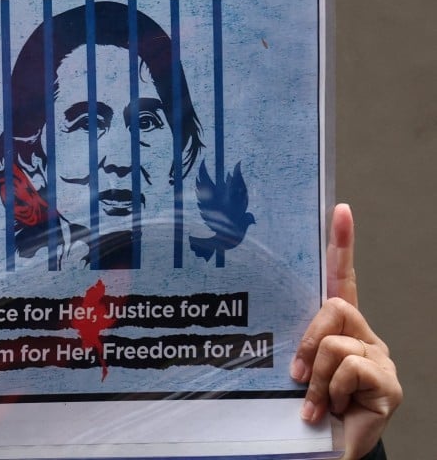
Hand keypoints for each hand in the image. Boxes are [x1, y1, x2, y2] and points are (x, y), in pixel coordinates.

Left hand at [290, 204, 401, 459]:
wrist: (326, 450)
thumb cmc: (303, 410)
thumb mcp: (291, 370)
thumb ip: (287, 344)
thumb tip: (255, 325)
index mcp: (338, 328)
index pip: (343, 277)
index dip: (343, 243)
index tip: (340, 209)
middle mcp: (363, 337)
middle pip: (334, 306)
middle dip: (307, 339)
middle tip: (295, 375)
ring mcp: (379, 359)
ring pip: (335, 342)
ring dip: (315, 376)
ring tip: (314, 403)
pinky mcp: (389, 384)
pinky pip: (348, 367)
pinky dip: (331, 391)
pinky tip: (333, 411)